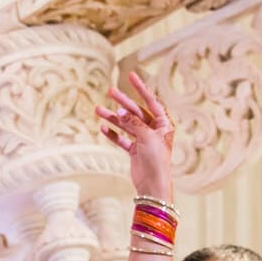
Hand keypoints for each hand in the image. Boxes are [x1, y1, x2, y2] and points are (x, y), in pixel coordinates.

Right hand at [95, 70, 177, 198]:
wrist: (153, 185)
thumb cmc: (156, 160)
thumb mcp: (146, 136)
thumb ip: (133, 122)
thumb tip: (120, 111)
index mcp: (164, 124)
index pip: (151, 101)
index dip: (141, 88)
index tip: (131, 75)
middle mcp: (154, 130)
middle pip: (136, 111)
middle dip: (123, 101)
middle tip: (110, 90)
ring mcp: (144, 140)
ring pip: (126, 125)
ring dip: (113, 118)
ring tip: (98, 110)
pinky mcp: (135, 151)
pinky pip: (122, 139)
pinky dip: (113, 134)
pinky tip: (103, 128)